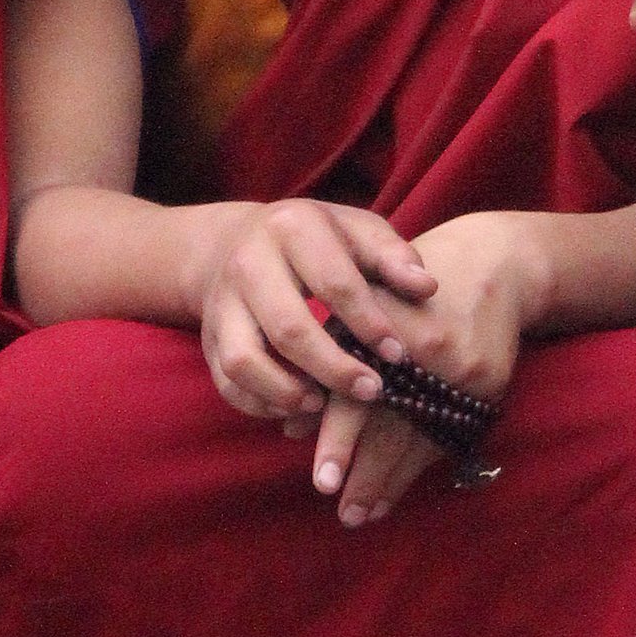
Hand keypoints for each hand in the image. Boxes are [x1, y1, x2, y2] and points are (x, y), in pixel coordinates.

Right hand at [192, 198, 436, 422]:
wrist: (238, 240)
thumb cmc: (318, 242)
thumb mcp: (357, 232)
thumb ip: (393, 256)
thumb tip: (427, 287)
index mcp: (292, 228)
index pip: (334, 284)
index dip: (370, 324)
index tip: (398, 355)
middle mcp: (249, 263)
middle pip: (289, 329)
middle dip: (335, 368)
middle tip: (373, 390)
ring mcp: (222, 302)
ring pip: (245, 360)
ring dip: (288, 393)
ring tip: (325, 406)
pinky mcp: (209, 337)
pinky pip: (227, 382)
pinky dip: (261, 404)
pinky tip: (299, 408)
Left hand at [308, 210, 536, 523]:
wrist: (490, 264)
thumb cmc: (405, 292)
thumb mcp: (360, 310)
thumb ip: (327, 364)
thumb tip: (292, 429)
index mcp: (379, 328)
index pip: (357, 394)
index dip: (339, 440)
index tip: (322, 482)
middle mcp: (421, 351)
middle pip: (392, 425)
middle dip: (366, 475)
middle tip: (344, 515)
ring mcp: (459, 370)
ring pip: (421, 440)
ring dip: (392, 482)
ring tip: (364, 514)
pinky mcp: (487, 384)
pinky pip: (448, 436)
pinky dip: (419, 466)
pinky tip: (396, 490)